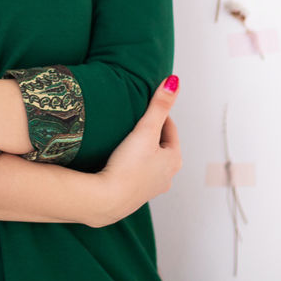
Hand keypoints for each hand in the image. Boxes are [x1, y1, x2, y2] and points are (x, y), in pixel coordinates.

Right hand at [94, 76, 181, 227]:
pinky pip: (138, 174)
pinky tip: (120, 162)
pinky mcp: (135, 196)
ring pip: (150, 161)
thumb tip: (174, 81)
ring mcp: (152, 188)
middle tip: (135, 123)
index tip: (146, 108)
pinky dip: (132, 166)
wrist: (106, 199)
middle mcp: (167, 176)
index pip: (170, 129)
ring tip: (126, 142)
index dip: (159, 116)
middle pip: (161, 146)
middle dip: (151, 134)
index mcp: (174, 159)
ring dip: (142, 151)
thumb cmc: (128, 166)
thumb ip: (159, 105)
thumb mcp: (145, 130)